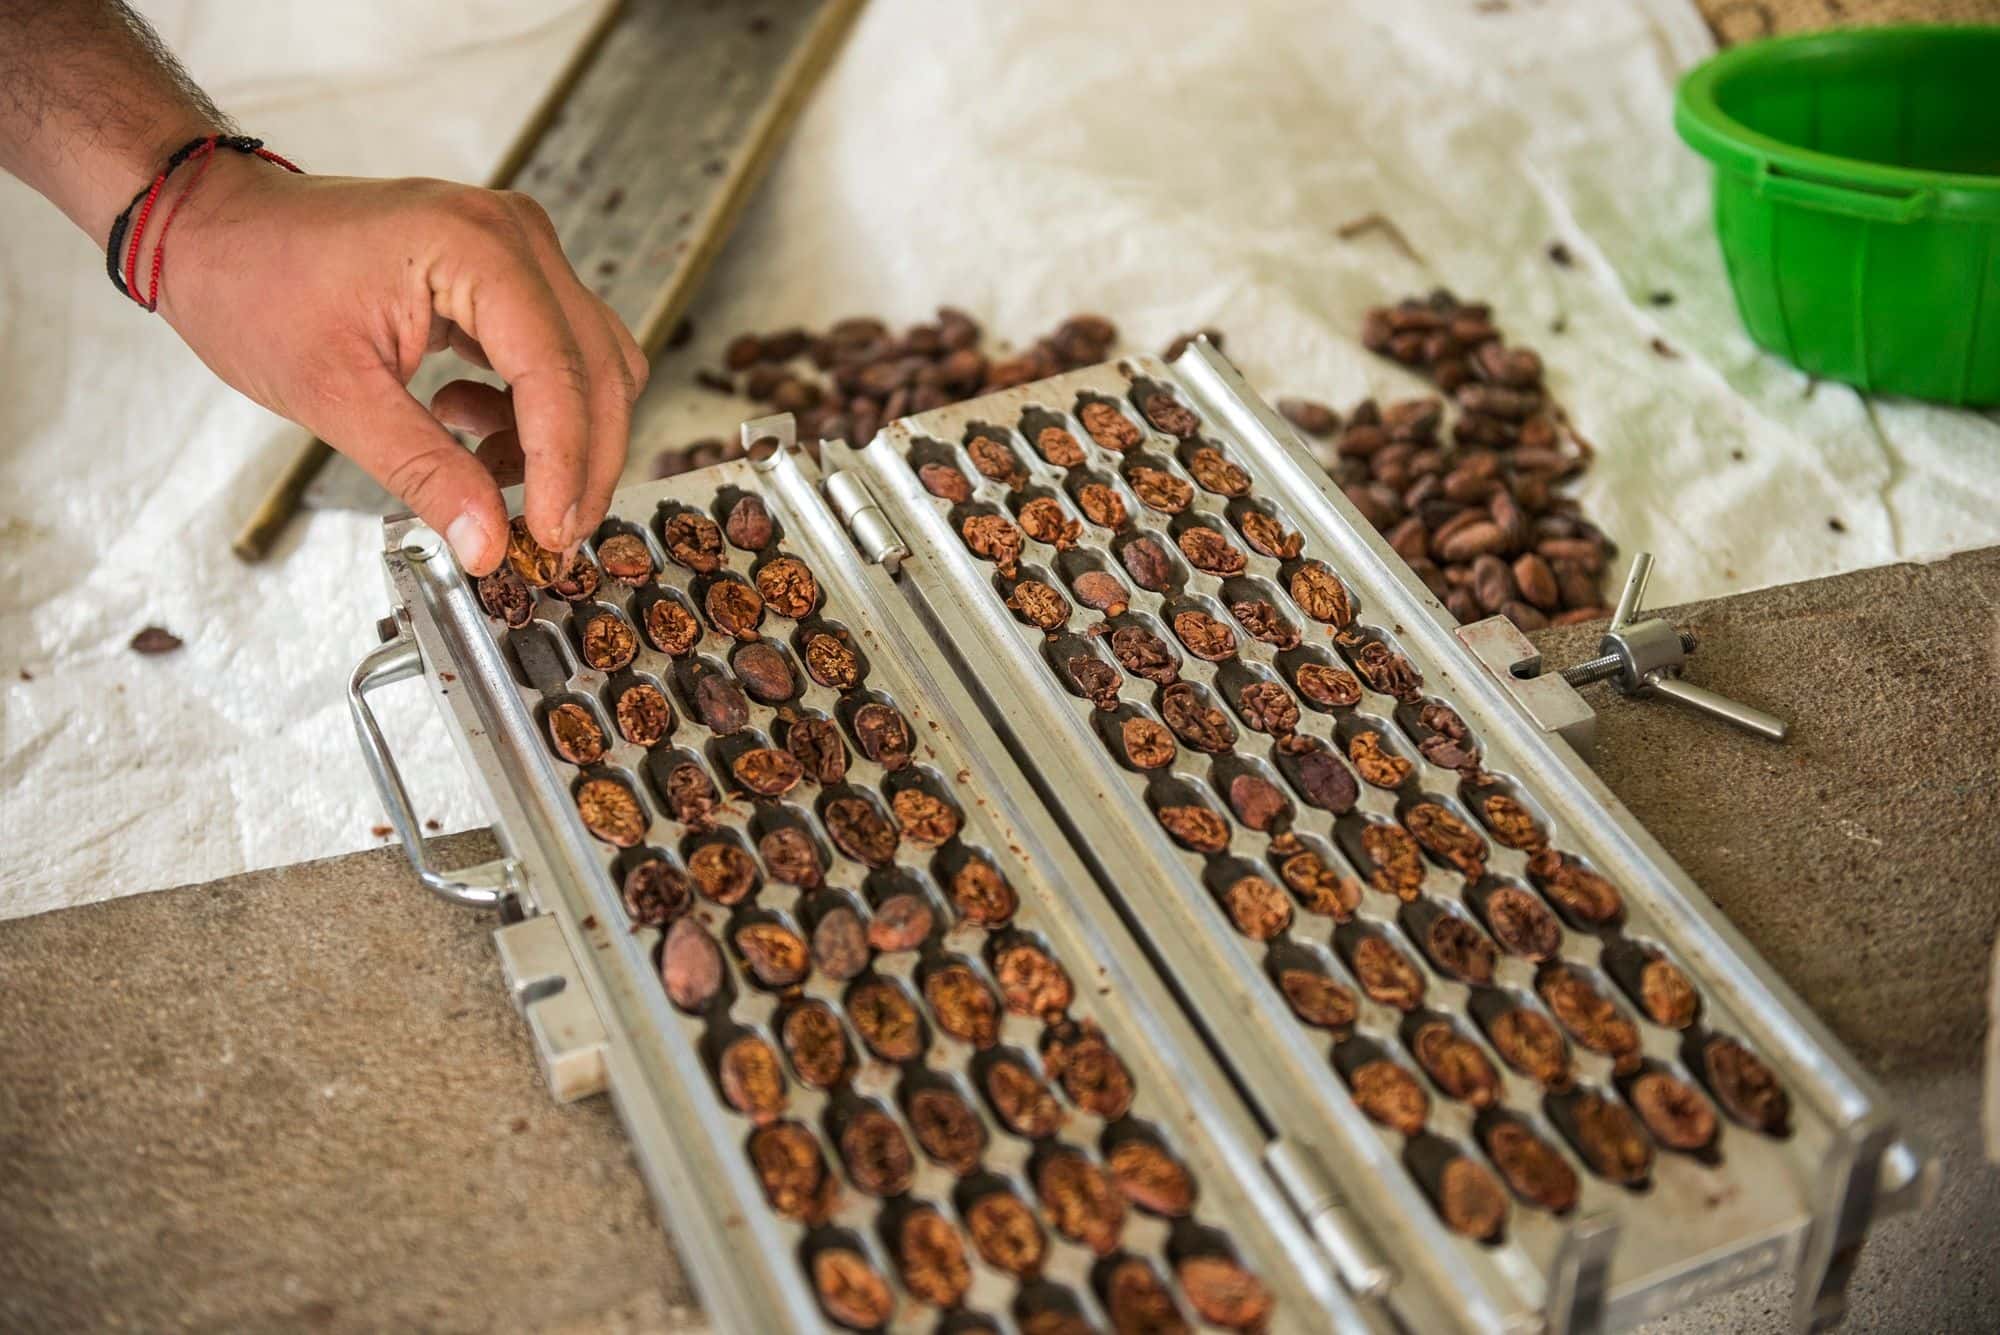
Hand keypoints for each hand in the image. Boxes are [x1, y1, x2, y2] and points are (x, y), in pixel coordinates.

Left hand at [158, 154, 645, 571]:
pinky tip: (466, 424)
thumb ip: (424, 470)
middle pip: (597, 369)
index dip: (563, 466)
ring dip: (562, 437)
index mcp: (475, 247)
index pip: (556, 372)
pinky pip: (558, 351)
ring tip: (489, 473)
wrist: (214, 227)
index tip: (550, 536)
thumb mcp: (334, 395)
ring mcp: (517, 248)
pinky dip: (534, 409)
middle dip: (581, 462)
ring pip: (592, 364)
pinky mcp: (507, 270)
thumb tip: (487, 544)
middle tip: (549, 535)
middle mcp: (514, 235)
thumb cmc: (253, 282)